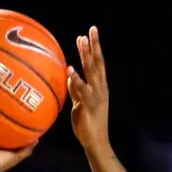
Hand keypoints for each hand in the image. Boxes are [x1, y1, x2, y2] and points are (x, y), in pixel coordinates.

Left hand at [68, 26, 110, 150]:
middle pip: (98, 63)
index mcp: (99, 87)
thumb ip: (76, 90)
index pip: (98, 63)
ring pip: (92, 72)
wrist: (95, 142)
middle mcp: (101, 89)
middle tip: (91, 29)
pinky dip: (76, 79)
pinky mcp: (90, 106)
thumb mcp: (80, 103)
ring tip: (81, 41)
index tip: (89, 33)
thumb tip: (70, 76)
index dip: (94, 48)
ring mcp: (97, 96)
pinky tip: (70, 69)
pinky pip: (82, 90)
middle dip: (94, 45)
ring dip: (87, 55)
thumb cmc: (87, 124)